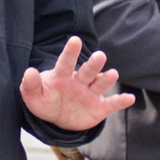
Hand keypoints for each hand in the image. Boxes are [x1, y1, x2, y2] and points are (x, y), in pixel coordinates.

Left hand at [19, 36, 135, 131]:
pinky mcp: (99, 108)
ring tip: (112, 74)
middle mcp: (79, 82)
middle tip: (99, 55)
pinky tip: (130, 98)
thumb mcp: (33, 97)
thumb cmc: (45, 101)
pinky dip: (120, 101)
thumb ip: (30, 85)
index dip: (70, 52)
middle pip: (87, 71)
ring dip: (106, 79)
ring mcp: (90, 94)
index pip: (65, 63)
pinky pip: (111, 104)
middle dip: (93, 64)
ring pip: (99, 84)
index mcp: (62, 76)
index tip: (75, 40)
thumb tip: (29, 72)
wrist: (58, 119)